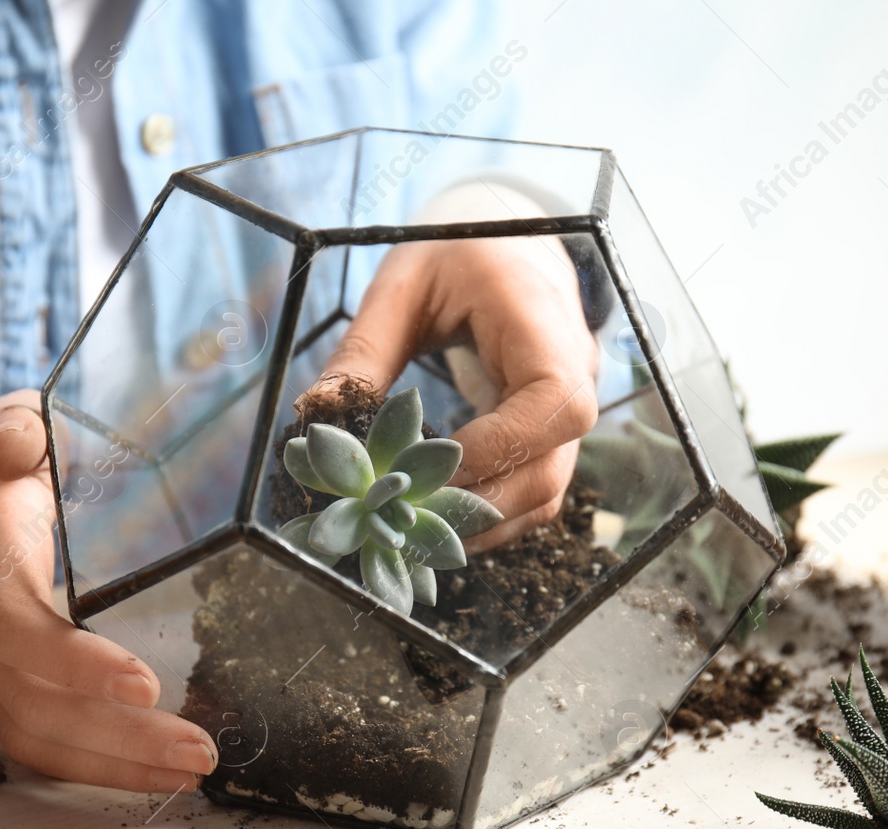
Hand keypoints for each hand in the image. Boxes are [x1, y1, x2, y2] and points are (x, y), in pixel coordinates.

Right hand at [0, 391, 215, 791]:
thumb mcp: (3, 428)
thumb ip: (16, 431)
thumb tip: (19, 446)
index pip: (20, 634)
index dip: (77, 665)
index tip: (145, 683)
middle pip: (37, 707)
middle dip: (121, 739)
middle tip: (199, 751)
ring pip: (36, 739)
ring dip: (115, 765)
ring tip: (191, 772)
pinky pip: (38, 743)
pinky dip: (93, 765)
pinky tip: (152, 773)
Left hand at [315, 235, 598, 551]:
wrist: (504, 242)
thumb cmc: (455, 252)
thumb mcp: (401, 287)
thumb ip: (364, 350)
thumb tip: (314, 413)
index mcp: (544, 325)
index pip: (556, 406)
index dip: (499, 449)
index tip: (428, 466)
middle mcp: (573, 374)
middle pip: (552, 468)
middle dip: (478, 503)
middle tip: (404, 516)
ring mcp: (568, 409)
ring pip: (545, 491)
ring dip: (483, 521)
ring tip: (415, 527)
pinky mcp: (550, 433)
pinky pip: (532, 489)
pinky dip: (489, 513)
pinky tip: (437, 516)